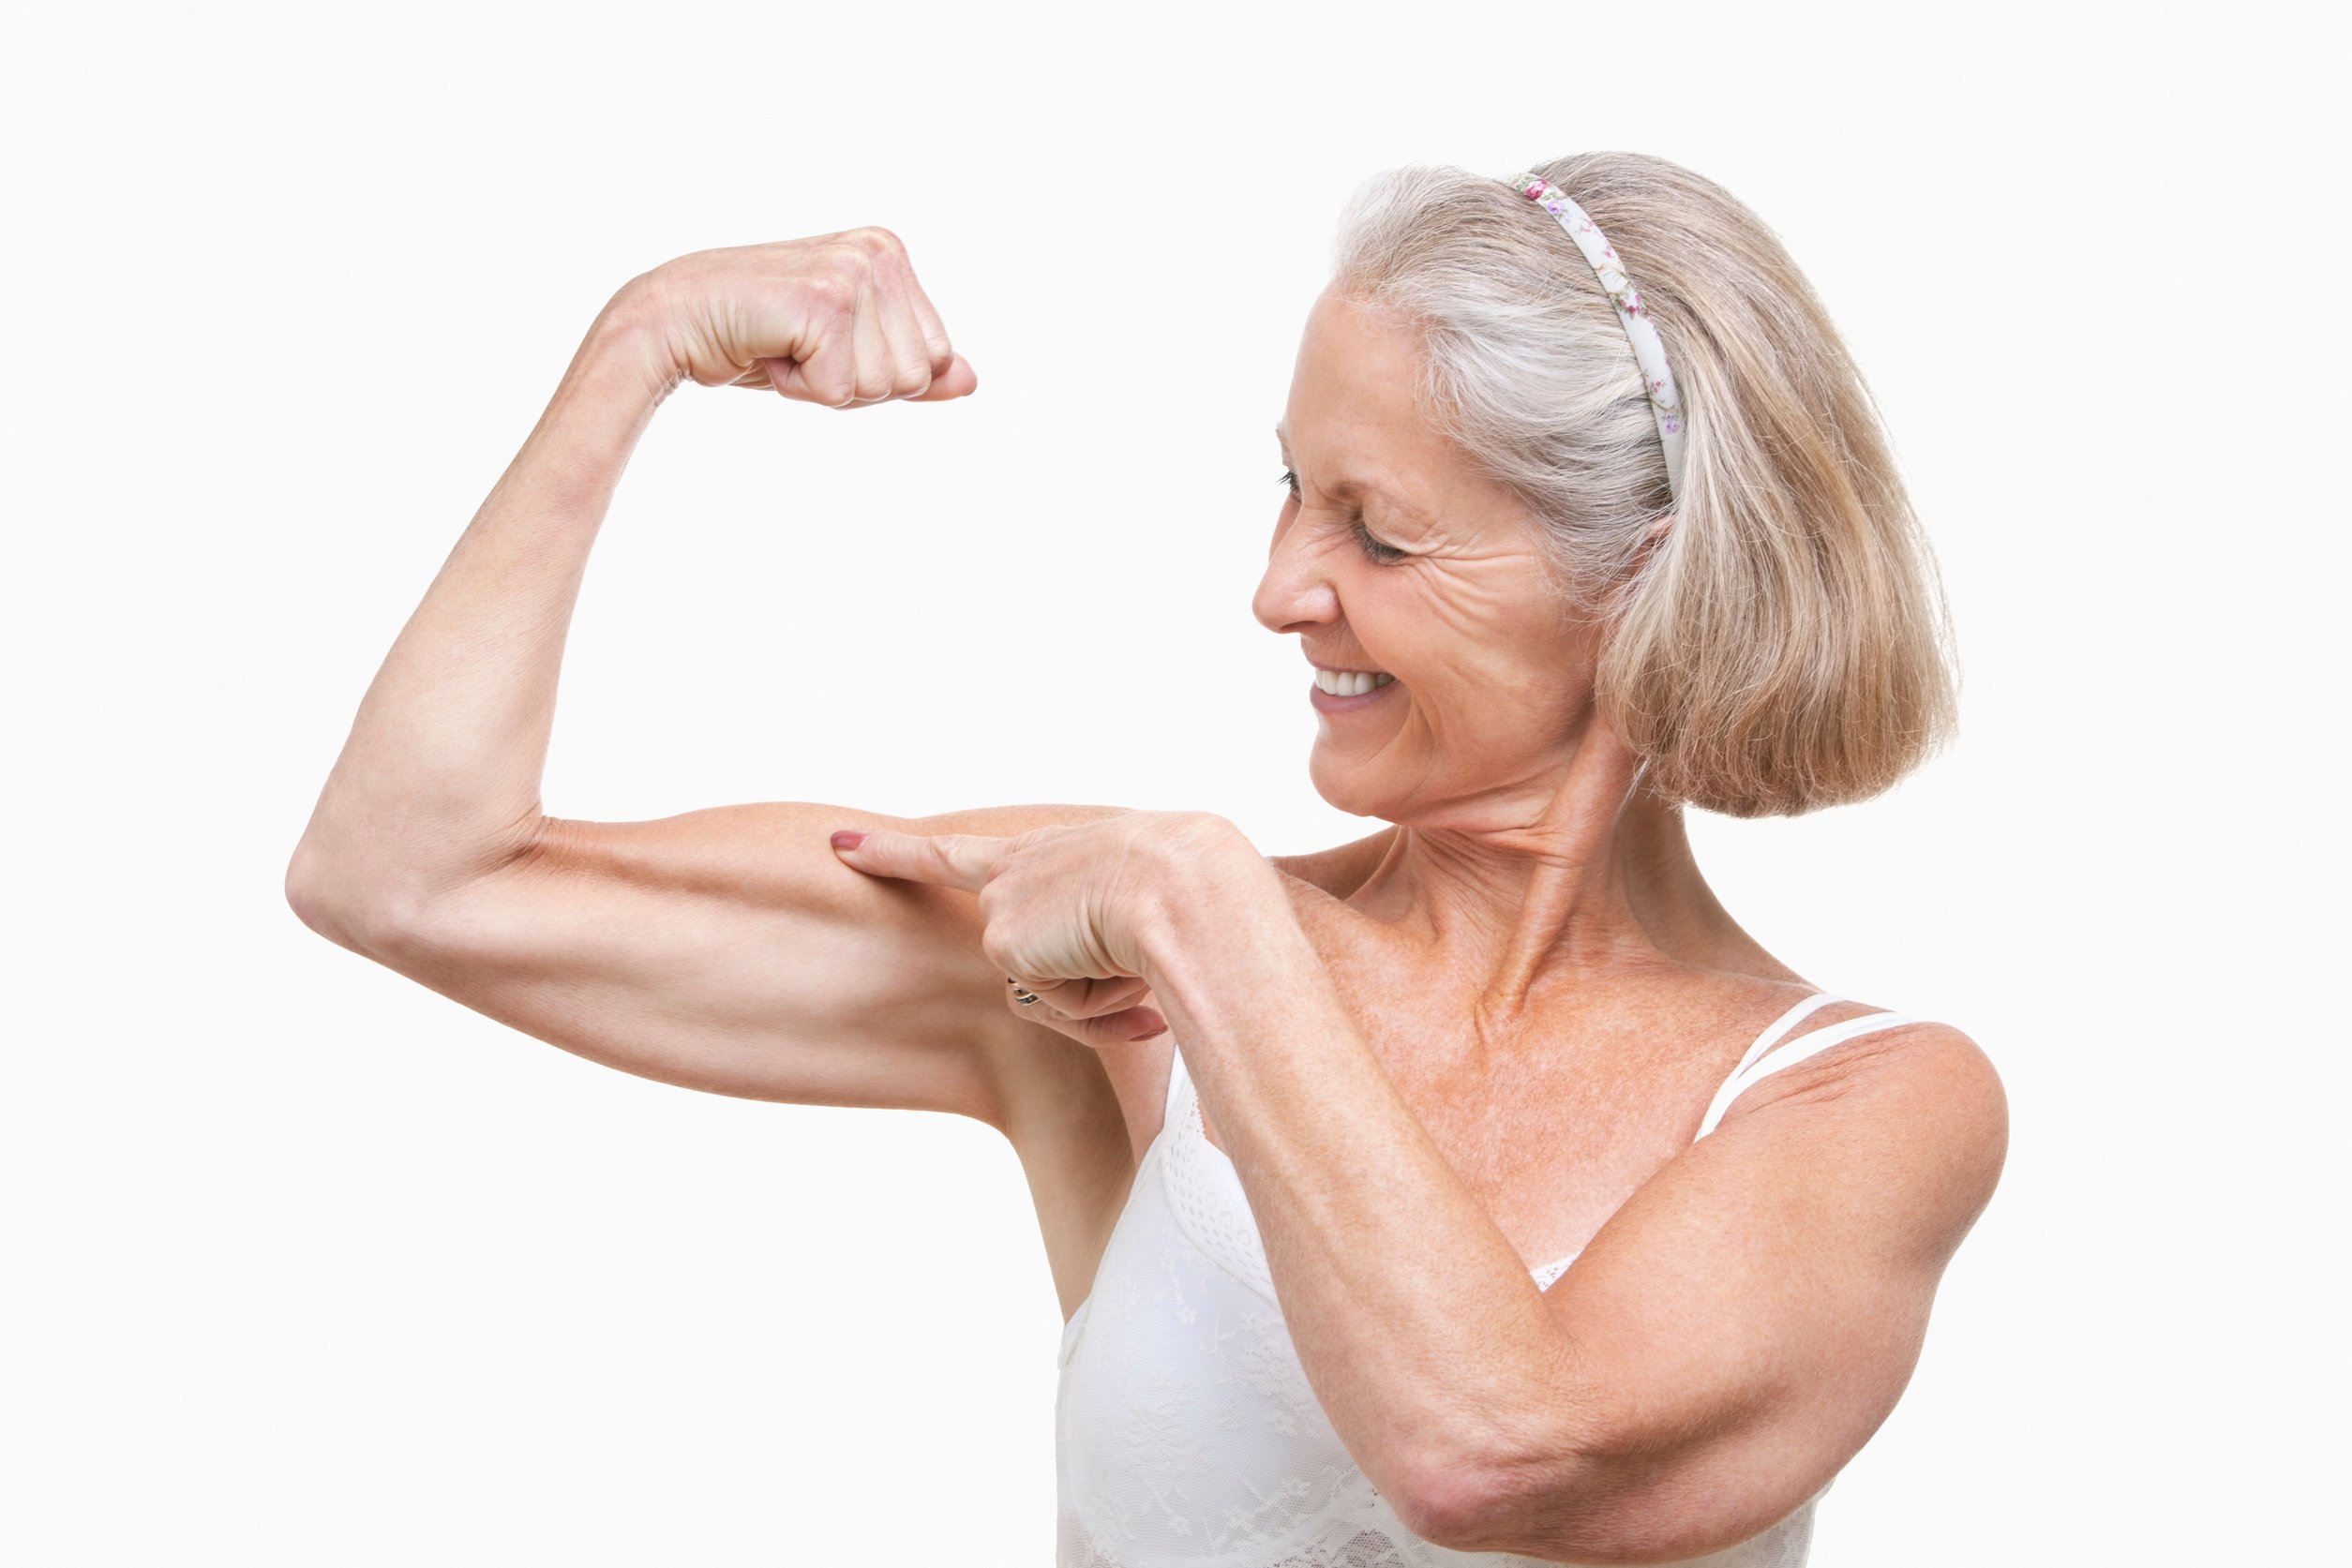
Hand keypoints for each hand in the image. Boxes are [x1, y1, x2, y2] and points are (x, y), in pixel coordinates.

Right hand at [617, 227, 978, 406]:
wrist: (673, 321)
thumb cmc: (757, 337)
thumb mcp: (845, 354)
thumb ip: (909, 367)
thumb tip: (971, 381)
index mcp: (890, 253)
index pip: (934, 357)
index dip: (875, 375)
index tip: (822, 344)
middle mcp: (879, 251)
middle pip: (917, 374)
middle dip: (856, 382)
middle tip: (801, 347)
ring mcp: (853, 271)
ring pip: (886, 385)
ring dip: (826, 385)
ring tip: (784, 345)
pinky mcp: (824, 301)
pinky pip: (842, 391)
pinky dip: (799, 389)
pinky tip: (768, 350)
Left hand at [827, 811, 1248, 1049]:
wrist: (1189, 887)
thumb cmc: (1196, 886)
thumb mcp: (1154, 897)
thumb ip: (1108, 938)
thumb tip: (1097, 1004)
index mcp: (1053, 849)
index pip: (961, 855)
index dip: (900, 853)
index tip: (843, 845)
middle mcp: (1017, 872)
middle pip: (1009, 946)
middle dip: (975, 919)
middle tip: (855, 855)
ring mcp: (1004, 908)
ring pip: (1046, 988)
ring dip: (1098, 991)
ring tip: (1136, 951)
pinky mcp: (1006, 945)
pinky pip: (1058, 1005)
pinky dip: (1097, 1004)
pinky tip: (1120, 966)